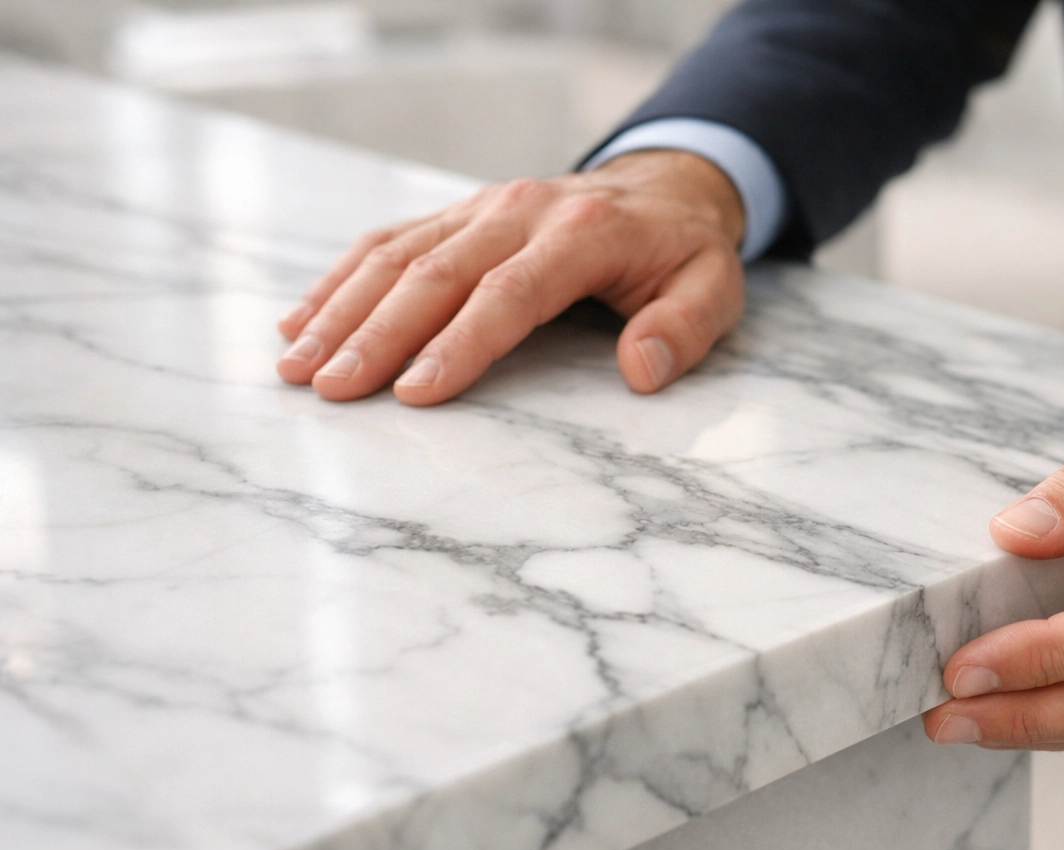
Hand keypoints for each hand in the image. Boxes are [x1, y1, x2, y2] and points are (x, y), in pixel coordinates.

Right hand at [276, 150, 747, 402]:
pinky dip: (339, 281)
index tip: (414, 393)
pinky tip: (300, 322)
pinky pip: (387, 242)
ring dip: (341, 311)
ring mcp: (480, 208)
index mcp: (582, 233)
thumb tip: (642, 369)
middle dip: (377, 335)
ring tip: (296, 367)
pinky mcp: (456, 215)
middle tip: (331, 390)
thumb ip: (684, 328)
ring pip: (396, 256)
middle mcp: (519, 211)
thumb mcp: (714, 289)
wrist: (663, 190)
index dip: (460, 344)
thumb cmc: (682, 253)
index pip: (509, 293)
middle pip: (435, 274)